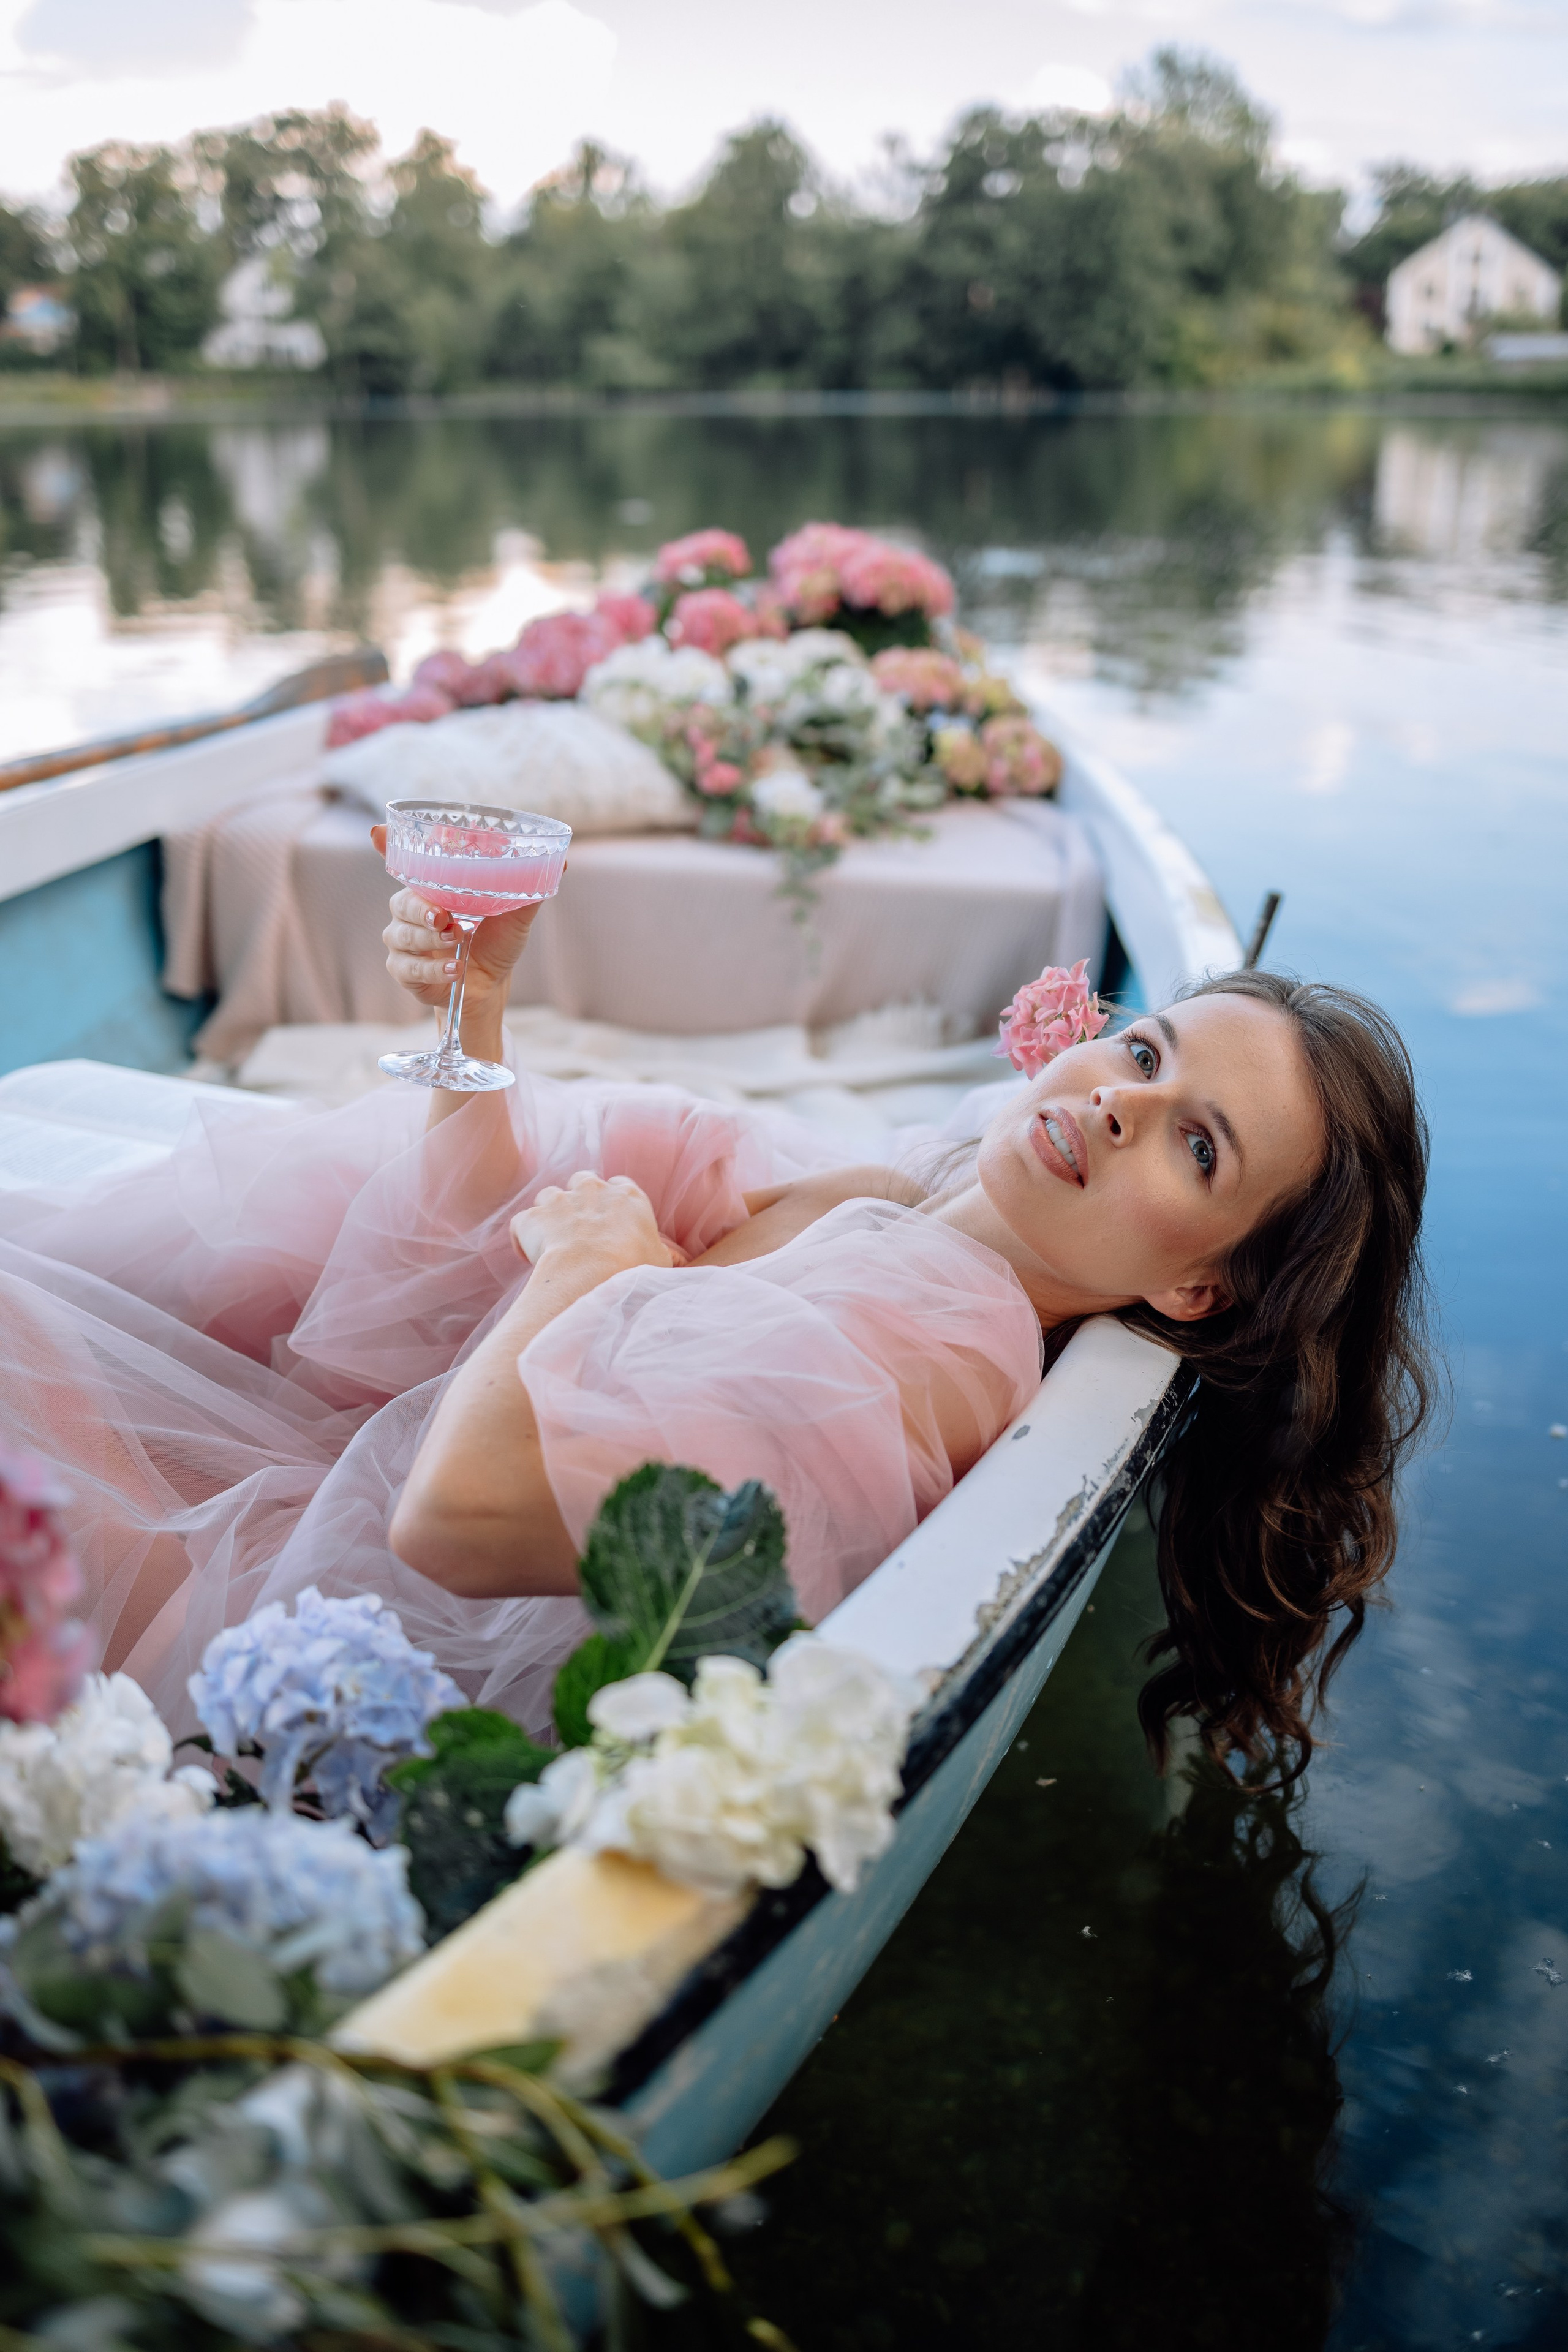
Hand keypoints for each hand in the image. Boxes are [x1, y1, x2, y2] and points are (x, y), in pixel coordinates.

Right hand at [373, 822, 544, 1013]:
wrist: (489, 989)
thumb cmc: (496, 945)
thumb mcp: (514, 917)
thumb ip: (528, 890)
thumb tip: (561, 862)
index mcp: (431, 890)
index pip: (403, 863)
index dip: (387, 846)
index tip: (377, 833)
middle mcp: (410, 911)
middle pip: (401, 901)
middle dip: (421, 908)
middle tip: (445, 916)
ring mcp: (403, 942)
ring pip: (402, 934)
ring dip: (429, 938)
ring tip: (457, 941)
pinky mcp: (403, 971)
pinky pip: (408, 968)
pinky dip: (433, 968)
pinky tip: (454, 968)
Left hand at [510, 1171, 674, 1274]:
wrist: (590, 1274)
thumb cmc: (631, 1270)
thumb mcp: (660, 1263)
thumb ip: (664, 1255)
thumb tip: (680, 1261)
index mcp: (628, 1196)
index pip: (620, 1186)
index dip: (613, 1204)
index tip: (611, 1224)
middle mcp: (593, 1190)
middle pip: (582, 1181)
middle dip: (579, 1201)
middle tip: (580, 1230)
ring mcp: (559, 1200)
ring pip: (549, 1197)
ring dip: (550, 1215)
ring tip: (553, 1243)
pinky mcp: (532, 1217)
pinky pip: (522, 1223)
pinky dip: (523, 1238)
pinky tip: (529, 1257)